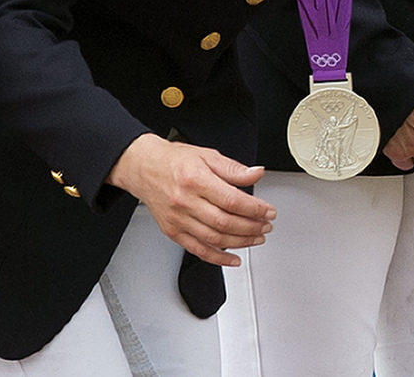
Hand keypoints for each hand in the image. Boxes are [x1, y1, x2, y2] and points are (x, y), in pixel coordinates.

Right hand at [107, 133, 274, 267]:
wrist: (144, 168)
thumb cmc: (175, 160)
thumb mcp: (207, 155)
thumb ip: (233, 168)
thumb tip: (256, 173)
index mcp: (196, 179)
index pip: (231, 200)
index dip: (255, 209)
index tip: (269, 211)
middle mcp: (185, 202)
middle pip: (225, 222)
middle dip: (251, 227)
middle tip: (267, 225)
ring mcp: (178, 220)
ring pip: (214, 239)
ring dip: (240, 242)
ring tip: (257, 238)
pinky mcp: (173, 232)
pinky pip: (198, 250)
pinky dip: (218, 258)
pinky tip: (233, 259)